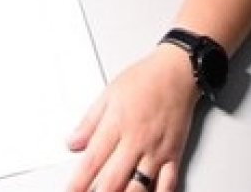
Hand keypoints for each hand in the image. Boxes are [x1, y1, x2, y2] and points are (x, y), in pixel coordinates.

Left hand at [66, 44, 199, 191]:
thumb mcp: (109, 93)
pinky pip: (167, 184)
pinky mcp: (174, 155)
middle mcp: (137, 141)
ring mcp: (156, 151)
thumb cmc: (146, 79)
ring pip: (138, 188)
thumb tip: (72, 142)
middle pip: (113, 180)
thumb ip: (89, 122)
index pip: (92, 161)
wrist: (178, 71)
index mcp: (117, 124)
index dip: (78, 182)